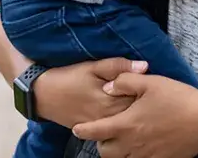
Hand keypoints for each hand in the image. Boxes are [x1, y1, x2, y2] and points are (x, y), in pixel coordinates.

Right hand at [34, 58, 148, 128]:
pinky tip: (126, 114)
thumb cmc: (69, 77)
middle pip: (135, 113)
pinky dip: (121, 122)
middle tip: (151, 94)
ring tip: (141, 104)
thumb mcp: (92, 66)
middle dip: (144, 105)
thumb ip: (118, 66)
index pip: (140, 99)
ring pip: (125, 123)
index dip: (149, 91)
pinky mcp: (93, 131)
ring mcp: (101, 127)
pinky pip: (113, 129)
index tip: (155, 84)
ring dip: (134, 114)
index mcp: (111, 101)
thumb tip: (145, 65)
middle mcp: (108, 118)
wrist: (43, 94)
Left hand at [71, 74, 197, 157]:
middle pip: (105, 152)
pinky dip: (134, 156)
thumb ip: (125, 81)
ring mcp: (147, 155)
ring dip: (117, 152)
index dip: (83, 130)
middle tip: (105, 132)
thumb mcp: (151, 82)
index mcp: (128, 123)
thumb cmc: (178, 97)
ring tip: (121, 139)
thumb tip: (107, 87)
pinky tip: (139, 146)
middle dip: (101, 143)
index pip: (96, 131)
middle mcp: (133, 143)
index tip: (76, 128)